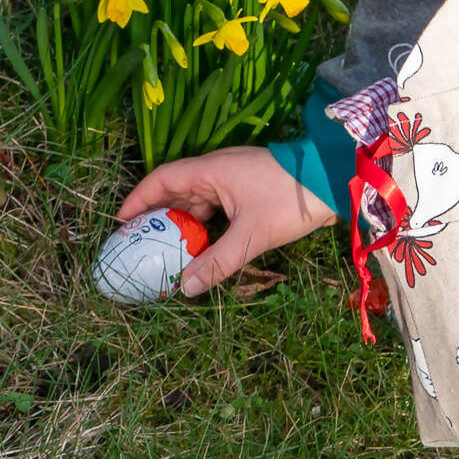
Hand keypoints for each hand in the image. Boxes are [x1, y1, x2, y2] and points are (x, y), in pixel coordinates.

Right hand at [119, 147, 336, 295]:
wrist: (337, 179)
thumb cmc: (292, 199)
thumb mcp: (253, 235)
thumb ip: (218, 262)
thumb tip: (185, 288)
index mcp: (213, 170)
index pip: (163, 179)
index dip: (138, 200)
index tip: (120, 224)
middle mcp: (221, 170)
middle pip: (178, 190)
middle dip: (158, 216)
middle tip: (141, 245)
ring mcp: (238, 178)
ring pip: (201, 200)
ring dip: (185, 223)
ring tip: (169, 252)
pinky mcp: (254, 188)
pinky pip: (220, 205)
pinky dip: (208, 224)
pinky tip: (206, 247)